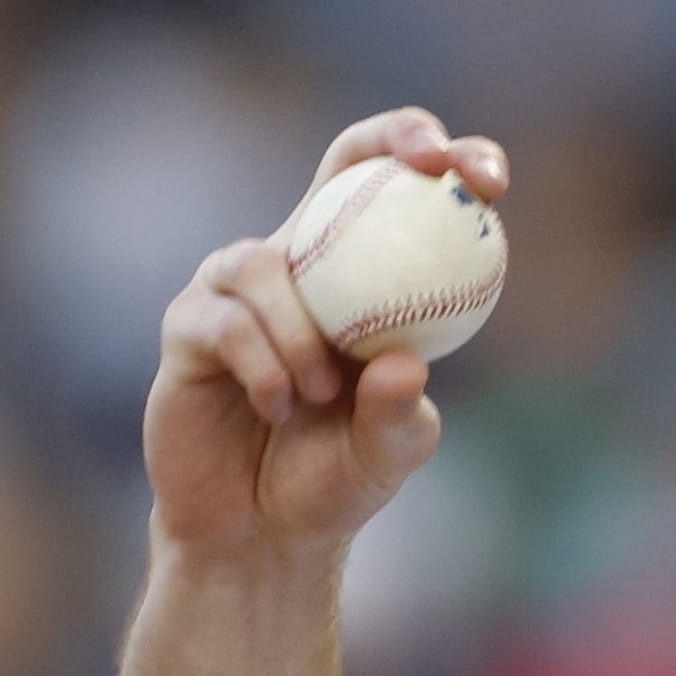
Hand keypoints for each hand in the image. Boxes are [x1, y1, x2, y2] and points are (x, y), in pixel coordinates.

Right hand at [144, 108, 512, 563]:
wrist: (259, 534)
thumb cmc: (336, 481)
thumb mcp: (389, 454)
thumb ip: (399, 413)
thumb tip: (401, 364)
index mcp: (366, 277)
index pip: (405, 189)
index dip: (449, 158)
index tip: (487, 180)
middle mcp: (303, 262)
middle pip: (345, 162)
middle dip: (394, 140)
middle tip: (433, 167)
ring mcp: (240, 288)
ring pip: (267, 262)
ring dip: (302, 331)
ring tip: (322, 395)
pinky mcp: (188, 325)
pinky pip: (225, 320)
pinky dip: (262, 363)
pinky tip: (280, 405)